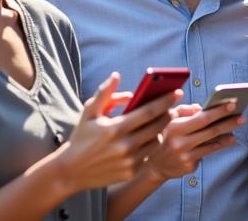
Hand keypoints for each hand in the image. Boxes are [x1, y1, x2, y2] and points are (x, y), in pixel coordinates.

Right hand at [56, 72, 177, 192]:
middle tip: (172, 107)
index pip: (149, 112)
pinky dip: (150, 145)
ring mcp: (129, 161)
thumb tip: (116, 75)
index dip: (165, 101)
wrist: (71, 171)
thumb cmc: (81, 137)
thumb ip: (104, 93)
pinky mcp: (131, 172)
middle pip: (157, 126)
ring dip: (160, 130)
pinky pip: (149, 155)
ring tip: (160, 122)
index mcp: (116, 128)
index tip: (177, 92)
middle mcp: (125, 145)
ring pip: (156, 141)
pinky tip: (149, 138)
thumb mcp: (89, 112)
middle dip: (168, 114)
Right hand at [142, 101, 243, 179]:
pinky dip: (219, 145)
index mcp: (175, 128)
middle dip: (228, 123)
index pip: (201, 118)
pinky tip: (228, 139)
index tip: (232, 104)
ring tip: (237, 128)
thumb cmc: (167, 136)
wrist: (155, 165)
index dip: (218, 111)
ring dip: (227, 135)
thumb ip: (186, 110)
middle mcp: (180, 143)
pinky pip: (207, 153)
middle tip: (242, 117)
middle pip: (210, 131)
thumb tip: (202, 108)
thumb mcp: (170, 119)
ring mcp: (186, 156)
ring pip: (212, 144)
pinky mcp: (190, 167)